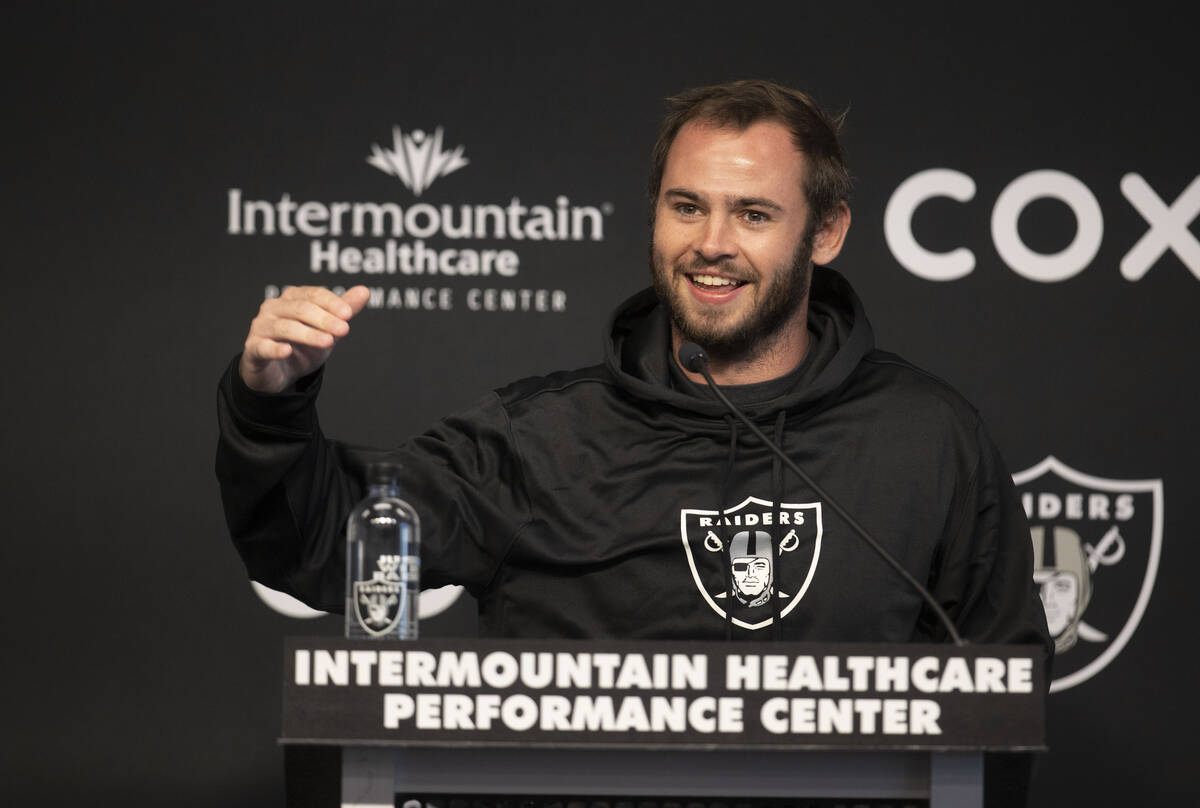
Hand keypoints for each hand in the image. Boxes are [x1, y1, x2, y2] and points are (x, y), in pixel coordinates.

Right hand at [238, 286, 369, 393]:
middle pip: (300, 309)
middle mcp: (273, 308)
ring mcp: (260, 327)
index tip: (348, 314)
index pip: (313, 294)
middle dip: (324, 319)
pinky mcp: (253, 348)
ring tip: (328, 341)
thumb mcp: (328, 329)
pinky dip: (274, 348)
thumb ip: (344, 311)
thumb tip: (365, 291)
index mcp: (291, 298)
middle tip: (344, 329)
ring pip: (285, 327)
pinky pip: (263, 347)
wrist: (279, 374)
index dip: (331, 303)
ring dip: (308, 334)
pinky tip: (286, 350)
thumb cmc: (302, 346)